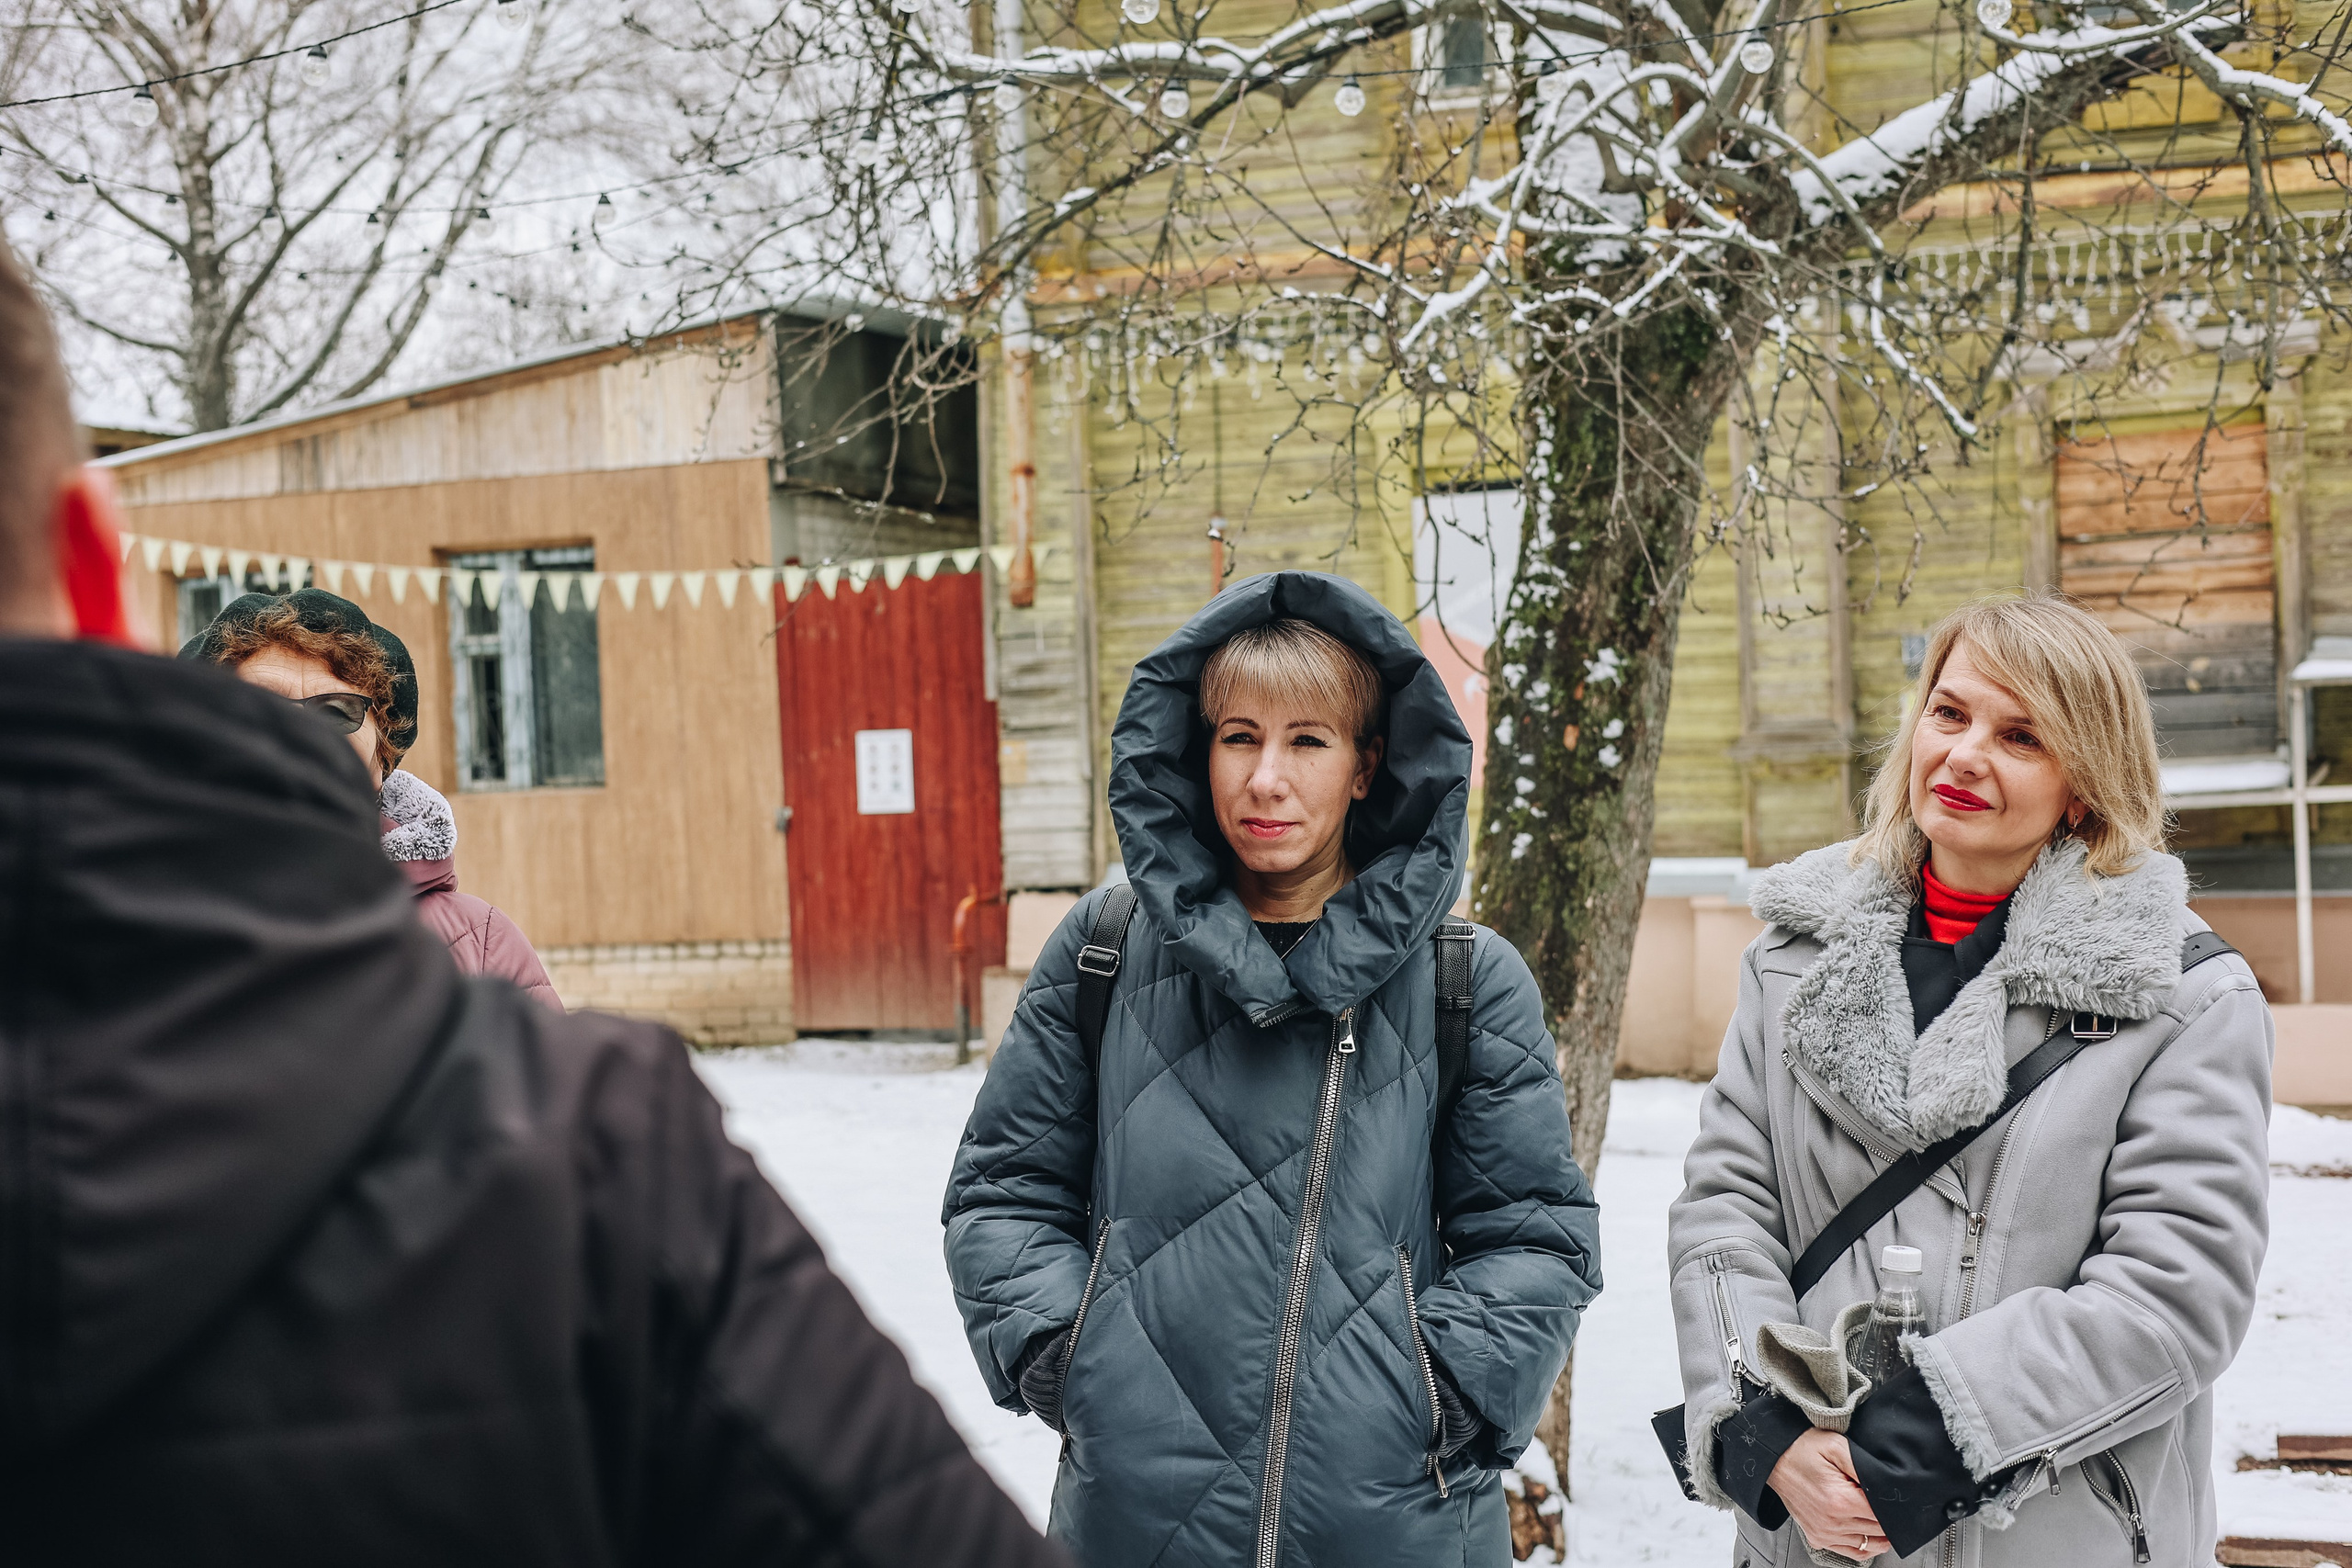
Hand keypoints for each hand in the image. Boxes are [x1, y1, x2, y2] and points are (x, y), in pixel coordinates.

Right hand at [1769, 1429, 1891, 1561]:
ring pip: (1869, 1544)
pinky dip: (1866, 1546)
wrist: (1773, 1459)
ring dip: (1880, 1533)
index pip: (1883, 1514)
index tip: (1892, 1495)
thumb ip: (1863, 1466)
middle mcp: (1832, 1522)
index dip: (1892, 1504)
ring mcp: (1824, 1533)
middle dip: (1887, 1517)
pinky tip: (1871, 1536)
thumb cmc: (1802, 1449)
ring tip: (1884, 1519)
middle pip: (1879, 1530)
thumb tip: (1886, 1484)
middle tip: (1886, 1502)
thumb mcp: (1836, 1446)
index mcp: (1840, 1501)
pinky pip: (1852, 1552)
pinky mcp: (1817, 1538)